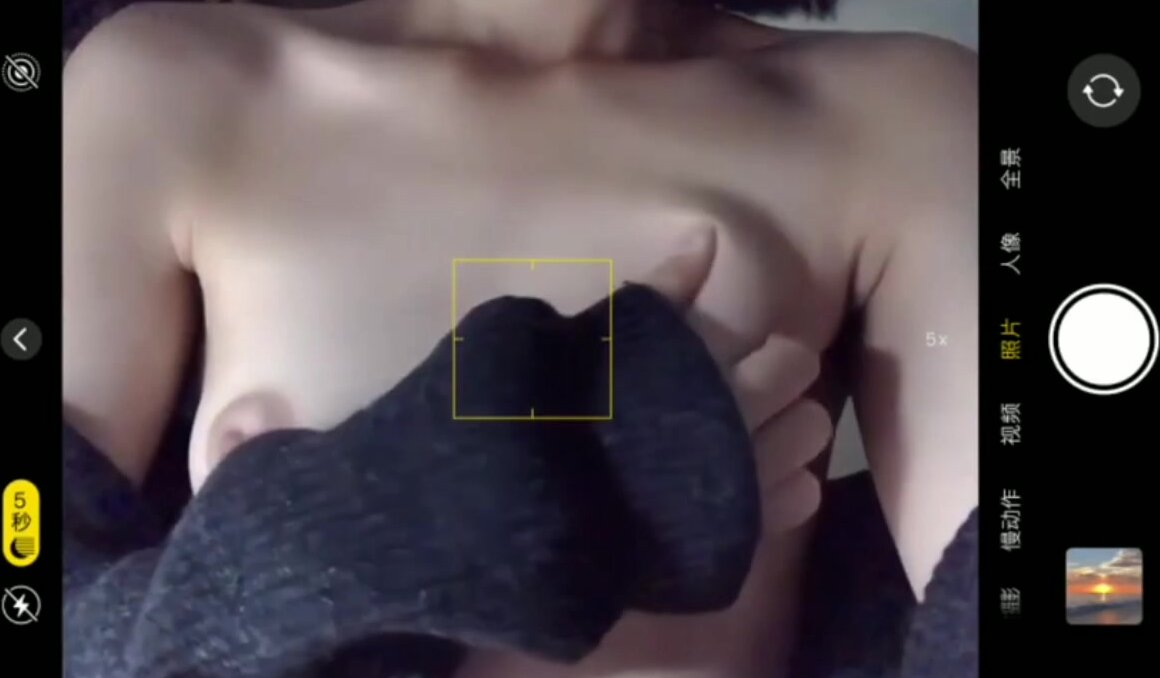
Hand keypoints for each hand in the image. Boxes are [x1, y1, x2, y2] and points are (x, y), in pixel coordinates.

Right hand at [457, 227, 832, 677]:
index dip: (772, 353)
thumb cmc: (564, 410)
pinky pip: (796, 500)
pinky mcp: (736, 531)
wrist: (536, 506)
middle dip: (785, 384)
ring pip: (806, 442)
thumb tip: (707, 234)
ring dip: (790, 433)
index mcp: (709, 375)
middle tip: (752, 392)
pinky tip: (761, 484)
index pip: (787, 355)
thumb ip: (663, 289)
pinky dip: (787, 487)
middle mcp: (738, 424)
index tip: (749, 357)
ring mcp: (742, 482)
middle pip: (802, 391)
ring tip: (757, 438)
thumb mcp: (606, 338)